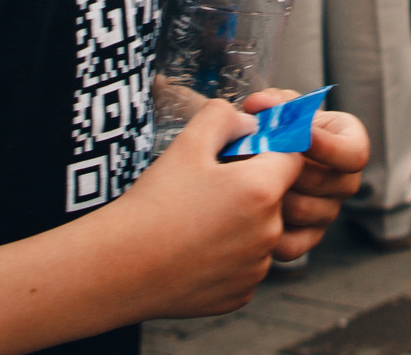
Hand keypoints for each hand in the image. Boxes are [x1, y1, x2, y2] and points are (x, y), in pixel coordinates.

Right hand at [115, 99, 298, 318]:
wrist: (118, 268)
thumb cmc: (153, 203)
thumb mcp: (187, 143)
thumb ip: (225, 117)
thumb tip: (248, 122)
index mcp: (262, 190)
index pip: (291, 154)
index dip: (269, 145)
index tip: (244, 146)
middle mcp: (269, 233)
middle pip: (276, 195)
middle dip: (252, 184)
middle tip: (210, 184)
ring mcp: (256, 268)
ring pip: (261, 231)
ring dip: (241, 221)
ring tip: (197, 218)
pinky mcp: (241, 293)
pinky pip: (246, 263)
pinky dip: (229, 254)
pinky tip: (195, 248)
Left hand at [240, 89, 368, 259]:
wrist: (258, 157)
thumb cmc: (277, 127)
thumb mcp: (278, 108)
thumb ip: (272, 102)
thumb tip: (259, 105)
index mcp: (349, 146)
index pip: (355, 154)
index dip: (328, 147)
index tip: (300, 135)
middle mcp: (345, 182)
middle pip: (330, 185)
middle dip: (294, 170)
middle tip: (262, 157)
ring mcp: (327, 213)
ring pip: (306, 212)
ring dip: (275, 195)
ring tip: (247, 179)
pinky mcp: (306, 239)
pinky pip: (291, 244)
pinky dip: (267, 229)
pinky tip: (248, 208)